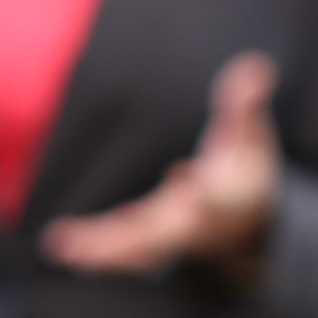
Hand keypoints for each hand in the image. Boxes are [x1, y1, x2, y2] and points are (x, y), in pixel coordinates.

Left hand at [39, 52, 280, 278]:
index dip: (201, 189)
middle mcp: (195, 224)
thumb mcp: (251, 136)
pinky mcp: (151, 242)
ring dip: (104, 250)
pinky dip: (97, 252)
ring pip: (137, 249)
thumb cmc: (245, 169)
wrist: (247, 219)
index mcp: (225, 198)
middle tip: (103, 242)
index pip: (214, 197)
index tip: (183, 174)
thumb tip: (255, 65)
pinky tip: (62, 246)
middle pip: (165, 234)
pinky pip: (122, 252)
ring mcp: (171, 237)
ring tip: (65, 247)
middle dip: (135, 236)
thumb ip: (246, 104)